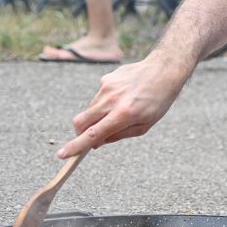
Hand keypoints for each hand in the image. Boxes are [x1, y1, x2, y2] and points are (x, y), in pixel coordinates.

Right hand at [60, 57, 187, 156]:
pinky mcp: (106, 79)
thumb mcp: (144, 126)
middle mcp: (112, 100)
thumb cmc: (157, 102)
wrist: (163, 71)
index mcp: (124, 114)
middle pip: (81, 121)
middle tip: (89, 137)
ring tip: (120, 110)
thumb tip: (96, 143)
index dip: (76, 146)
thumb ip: (118, 135)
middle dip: (79, 133)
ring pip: (90, 109)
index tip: (62, 154)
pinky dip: (105, 103)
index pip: (93, 134)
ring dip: (97, 117)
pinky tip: (123, 97)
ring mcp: (107, 87)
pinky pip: (99, 97)